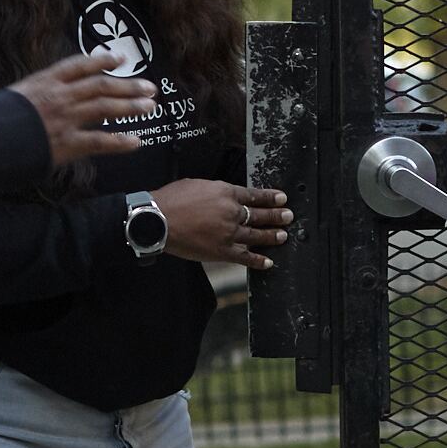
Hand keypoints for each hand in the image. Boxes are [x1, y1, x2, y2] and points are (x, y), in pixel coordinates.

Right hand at [14, 50, 152, 161]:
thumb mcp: (14, 95)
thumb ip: (34, 94)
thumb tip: (44, 98)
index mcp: (45, 80)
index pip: (79, 65)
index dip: (102, 60)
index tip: (120, 59)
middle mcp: (60, 95)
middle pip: (101, 85)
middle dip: (128, 85)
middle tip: (149, 87)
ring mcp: (66, 118)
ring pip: (106, 107)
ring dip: (131, 106)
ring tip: (150, 106)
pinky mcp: (67, 142)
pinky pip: (100, 141)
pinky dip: (120, 141)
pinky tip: (136, 141)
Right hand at [155, 179, 292, 269]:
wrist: (158, 220)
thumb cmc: (172, 200)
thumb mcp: (198, 184)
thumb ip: (215, 191)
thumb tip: (224, 194)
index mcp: (225, 193)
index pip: (253, 195)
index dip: (269, 197)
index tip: (282, 198)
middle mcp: (231, 212)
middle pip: (259, 214)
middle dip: (276, 215)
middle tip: (289, 216)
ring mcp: (228, 233)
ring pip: (256, 235)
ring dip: (272, 236)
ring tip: (283, 235)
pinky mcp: (221, 251)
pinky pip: (244, 257)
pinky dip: (257, 260)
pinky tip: (268, 262)